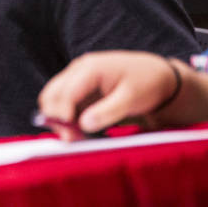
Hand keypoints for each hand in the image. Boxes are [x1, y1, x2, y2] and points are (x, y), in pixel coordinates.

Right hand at [37, 51, 179, 140]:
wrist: (156, 74)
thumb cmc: (146, 83)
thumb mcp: (132, 98)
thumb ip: (108, 111)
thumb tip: (83, 124)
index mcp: (89, 68)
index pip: (64, 92)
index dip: (62, 114)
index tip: (70, 135)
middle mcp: (77, 70)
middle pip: (51, 94)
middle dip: (56, 118)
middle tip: (71, 139)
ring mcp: (76, 78)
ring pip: (54, 100)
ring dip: (59, 120)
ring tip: (77, 137)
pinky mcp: (79, 88)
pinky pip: (64, 104)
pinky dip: (67, 119)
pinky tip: (81, 130)